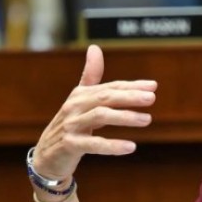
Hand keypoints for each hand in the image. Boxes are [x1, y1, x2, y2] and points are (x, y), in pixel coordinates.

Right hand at [31, 44, 157, 181]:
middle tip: (152, 98)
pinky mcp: (69, 144)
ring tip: (147, 119)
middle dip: (129, 96)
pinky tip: (131, 147)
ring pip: (100, 116)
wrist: (47, 155)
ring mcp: (71, 125)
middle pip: (105, 97)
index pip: (110, 87)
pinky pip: (93, 144)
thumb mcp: (80, 100)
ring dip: (125, 117)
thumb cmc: (70, 124)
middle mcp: (75, 106)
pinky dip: (112, 145)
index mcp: (81, 95)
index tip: (153, 86)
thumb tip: (94, 47)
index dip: (132, 86)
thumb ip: (91, 76)